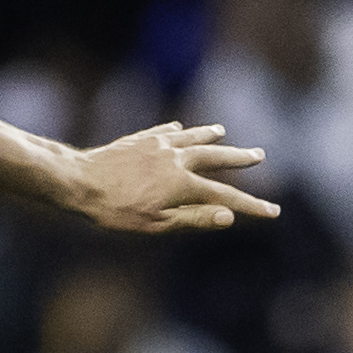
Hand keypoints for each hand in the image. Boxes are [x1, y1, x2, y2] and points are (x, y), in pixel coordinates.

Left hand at [74, 122, 279, 233]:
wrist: (78, 181)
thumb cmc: (114, 210)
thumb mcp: (155, 224)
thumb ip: (193, 219)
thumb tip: (228, 218)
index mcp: (183, 184)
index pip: (226, 197)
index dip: (251, 206)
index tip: (274, 211)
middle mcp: (176, 159)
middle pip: (215, 157)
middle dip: (239, 158)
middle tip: (259, 155)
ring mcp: (157, 145)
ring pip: (191, 137)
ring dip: (209, 135)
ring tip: (222, 132)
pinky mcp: (138, 140)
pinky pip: (164, 132)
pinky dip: (176, 131)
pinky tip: (179, 128)